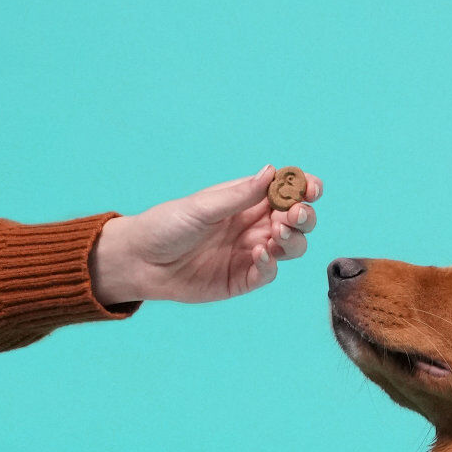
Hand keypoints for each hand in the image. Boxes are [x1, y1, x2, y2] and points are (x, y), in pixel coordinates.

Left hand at [89, 165, 321, 305]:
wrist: (140, 262)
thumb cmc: (166, 226)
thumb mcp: (202, 206)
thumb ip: (239, 194)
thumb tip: (272, 172)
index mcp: (246, 200)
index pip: (286, 192)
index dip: (304, 188)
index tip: (311, 189)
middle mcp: (254, 226)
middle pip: (298, 221)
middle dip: (303, 216)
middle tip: (294, 215)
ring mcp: (251, 253)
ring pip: (291, 247)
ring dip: (292, 240)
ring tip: (276, 235)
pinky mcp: (243, 279)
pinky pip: (269, 272)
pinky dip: (271, 264)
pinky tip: (259, 255)